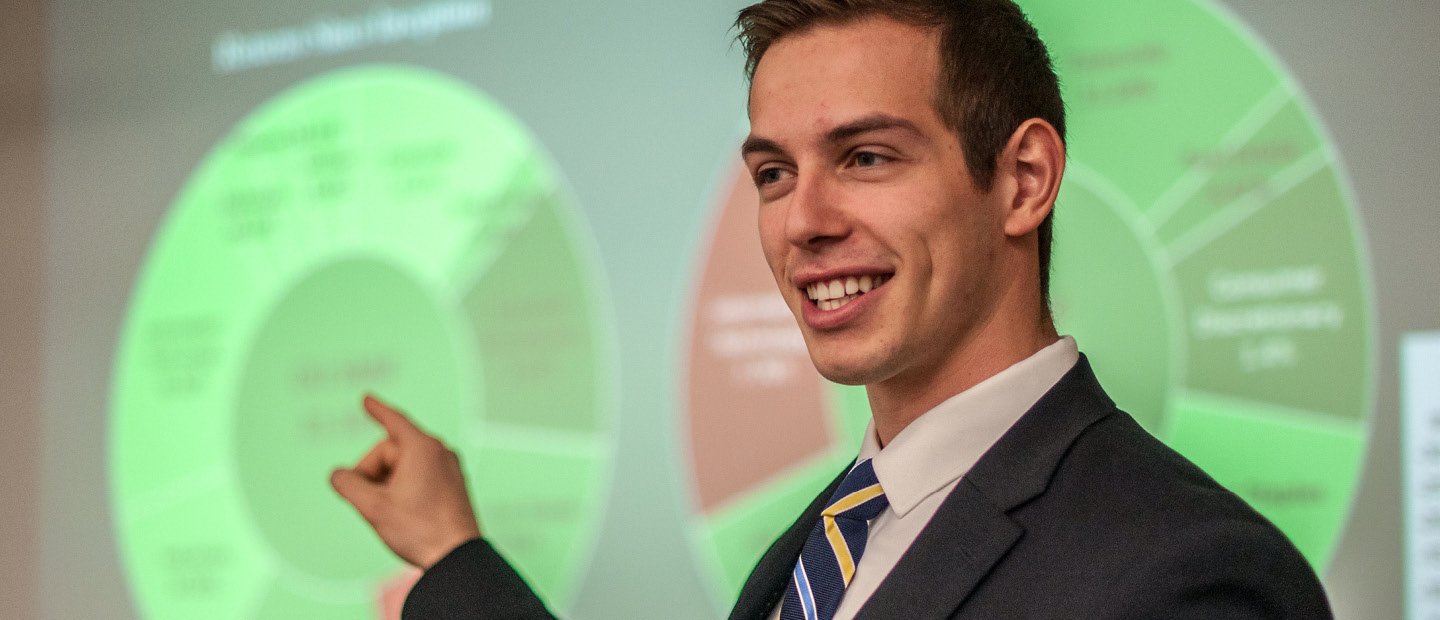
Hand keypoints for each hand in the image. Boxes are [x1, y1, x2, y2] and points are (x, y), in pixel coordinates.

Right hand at [331, 395, 481, 568]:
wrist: (457, 557)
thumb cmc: (419, 529)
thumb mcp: (373, 507)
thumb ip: (348, 485)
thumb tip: (338, 475)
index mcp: (423, 448)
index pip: (393, 421)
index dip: (376, 410)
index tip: (366, 398)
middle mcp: (440, 452)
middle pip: (389, 453)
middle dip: (372, 474)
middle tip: (370, 504)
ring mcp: (450, 469)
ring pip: (403, 468)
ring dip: (387, 486)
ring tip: (391, 514)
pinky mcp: (454, 485)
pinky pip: (419, 478)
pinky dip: (403, 490)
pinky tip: (405, 514)